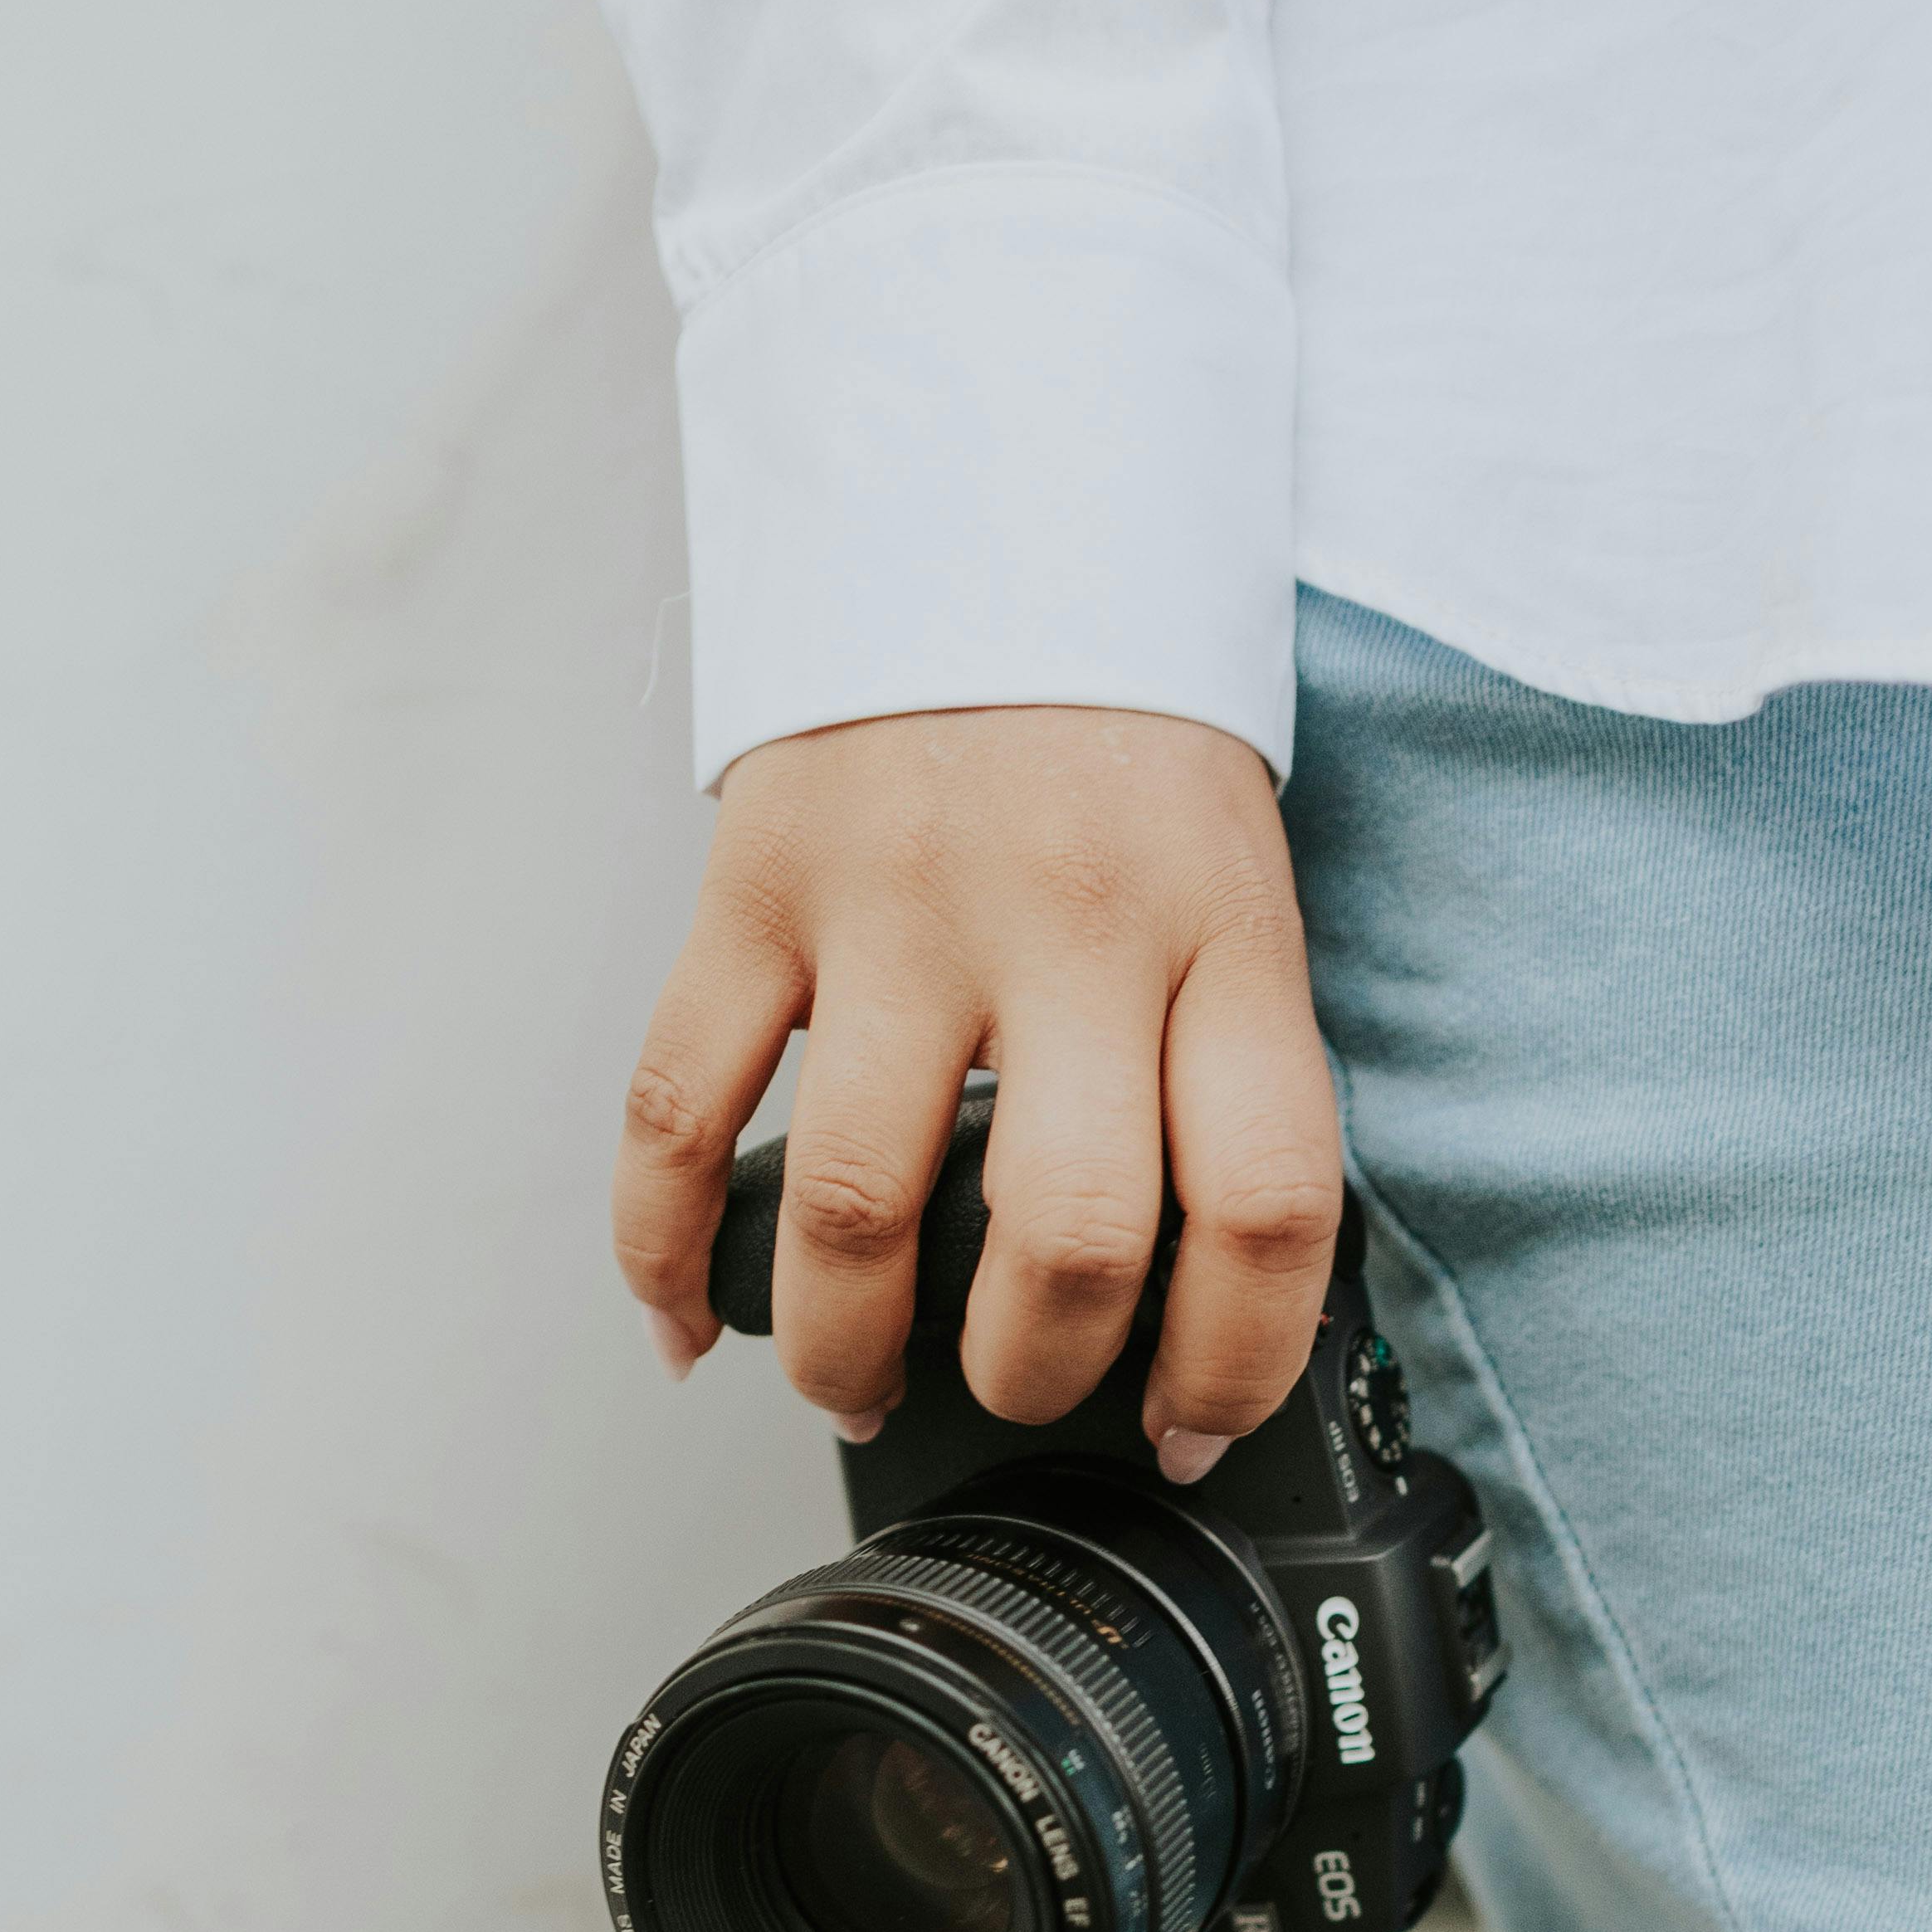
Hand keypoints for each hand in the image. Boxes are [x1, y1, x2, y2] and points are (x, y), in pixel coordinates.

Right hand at [615, 706, 1341, 1476]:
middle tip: (1012, 1386)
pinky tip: (690, 1318)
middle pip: (1070, 1236)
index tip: (1190, 1424)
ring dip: (848, 1346)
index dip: (1233, 1363)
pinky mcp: (761, 884)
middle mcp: (1070, 922)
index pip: (1267, 1206)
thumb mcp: (1232, 894)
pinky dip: (664, 1248)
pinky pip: (683, 1106)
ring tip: (856, 1378)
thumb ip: (1214, 1073)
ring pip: (860, 1205)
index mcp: (1221, 934)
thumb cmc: (1122, 743)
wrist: (993, 507)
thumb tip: (1183, 1307)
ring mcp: (901, 903)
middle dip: (1034, 1372)